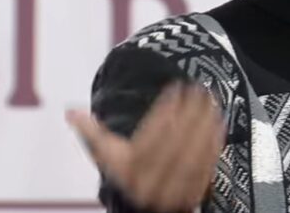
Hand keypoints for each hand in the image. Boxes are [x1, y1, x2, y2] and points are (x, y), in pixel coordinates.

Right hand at [67, 83, 225, 211]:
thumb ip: (91, 132)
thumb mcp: (106, 154)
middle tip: (198, 89)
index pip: (149, 137)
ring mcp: (173, 192)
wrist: (142, 207)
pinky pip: (206, 167)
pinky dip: (214, 144)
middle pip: (174, 145)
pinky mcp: (192, 195)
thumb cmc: (126, 172)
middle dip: (189, 114)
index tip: (175, 88)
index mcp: (128, 172)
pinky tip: (219, 124)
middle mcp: (150, 185)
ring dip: (204, 126)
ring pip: (193, 155)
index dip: (164, 111)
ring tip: (211, 102)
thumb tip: (70, 112)